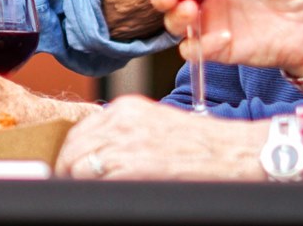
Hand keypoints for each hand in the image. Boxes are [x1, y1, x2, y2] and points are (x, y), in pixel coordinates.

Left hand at [56, 95, 261, 179]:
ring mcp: (124, 143)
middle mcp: (121, 120)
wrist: (232, 154)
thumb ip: (126, 132)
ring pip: (77, 163)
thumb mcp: (156, 125)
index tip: (73, 164)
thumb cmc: (202, 145)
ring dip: (77, 178)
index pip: (82, 128)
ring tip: (85, 189)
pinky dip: (93, 189)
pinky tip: (104, 194)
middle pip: (74, 145)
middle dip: (69, 166)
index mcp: (127, 108)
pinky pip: (94, 180)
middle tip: (71, 182)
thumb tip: (98, 153)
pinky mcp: (130, 167)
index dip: (75, 150)